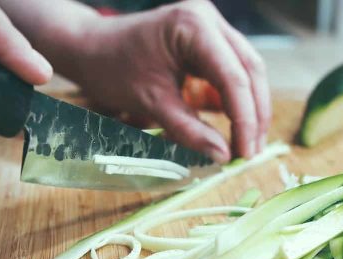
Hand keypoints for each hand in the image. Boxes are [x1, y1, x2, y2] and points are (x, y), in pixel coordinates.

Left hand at [52, 0, 270, 162]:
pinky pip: (232, 71)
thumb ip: (189, 130)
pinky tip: (235, 127)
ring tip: (246, 144)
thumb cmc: (112, 69)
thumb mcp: (151, 103)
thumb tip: (223, 156)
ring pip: (246, 70)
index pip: (233, 77)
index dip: (244, 119)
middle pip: (250, 70)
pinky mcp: (207, 41)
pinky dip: (235, 100)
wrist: (88, 49)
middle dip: (253, 115)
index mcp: (193, 25)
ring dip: (249, 108)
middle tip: (250, 153)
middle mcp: (208, 19)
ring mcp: (210, 27)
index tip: (244, 154)